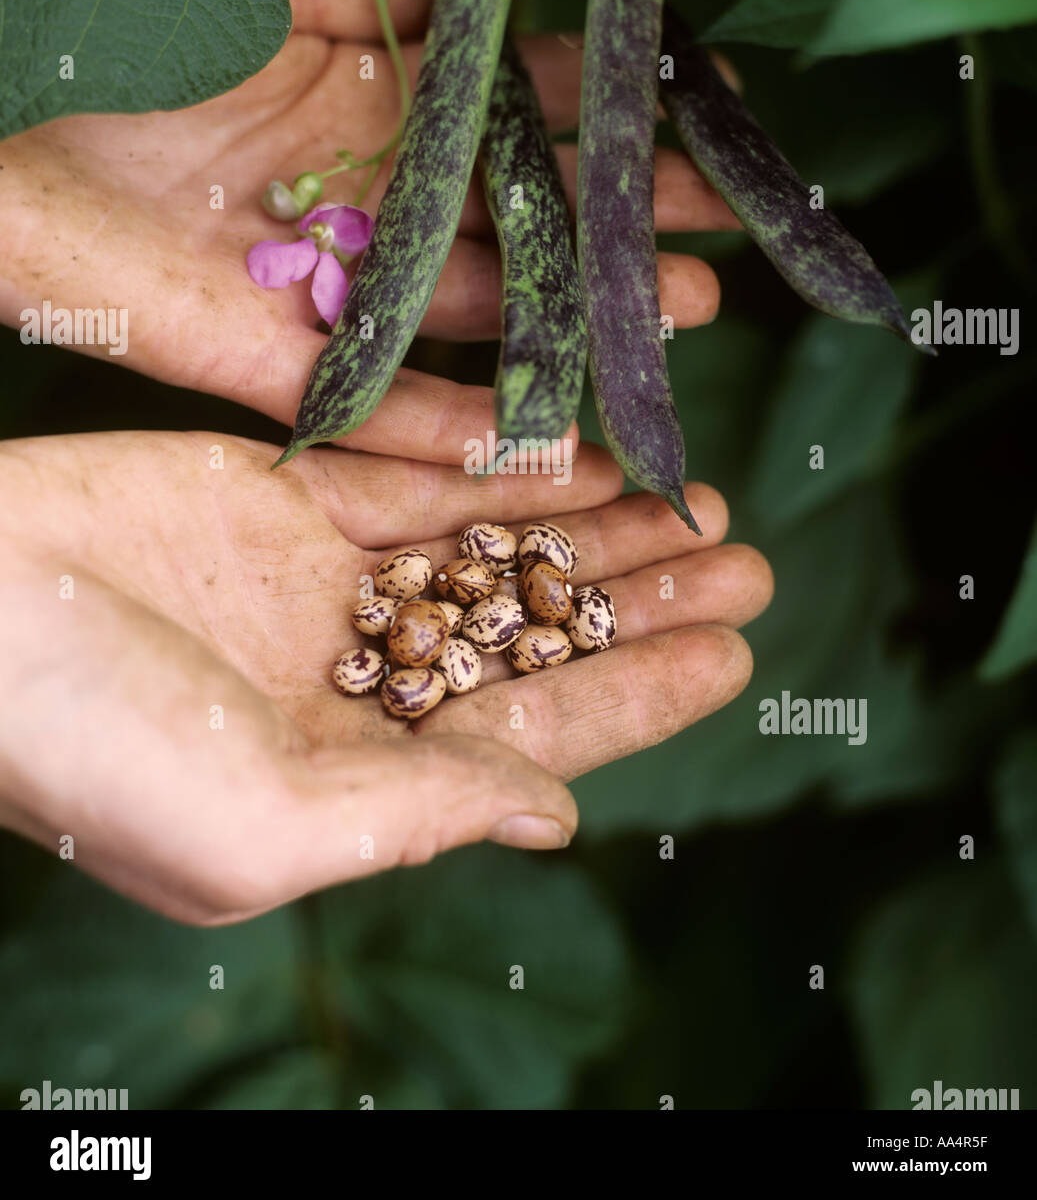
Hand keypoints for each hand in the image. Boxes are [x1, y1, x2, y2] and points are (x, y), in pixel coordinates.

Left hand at [0, 0, 738, 463]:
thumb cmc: (121, 34)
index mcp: (368, 113)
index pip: (509, 124)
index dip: (600, 127)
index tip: (692, 126)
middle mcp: (362, 210)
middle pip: (512, 231)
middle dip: (615, 234)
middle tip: (713, 245)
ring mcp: (324, 293)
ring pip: (471, 320)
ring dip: (572, 324)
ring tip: (673, 317)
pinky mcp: (272, 366)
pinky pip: (377, 406)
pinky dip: (455, 428)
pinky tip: (544, 438)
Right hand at [0, 432, 770, 923]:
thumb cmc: (90, 744)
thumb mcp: (265, 827)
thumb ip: (418, 815)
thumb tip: (554, 819)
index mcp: (356, 773)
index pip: (537, 735)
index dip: (642, 694)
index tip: (738, 653)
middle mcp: (353, 675)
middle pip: (534, 633)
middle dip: (640, 600)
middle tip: (748, 559)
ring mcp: (319, 580)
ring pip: (492, 547)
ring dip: (592, 527)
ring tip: (696, 501)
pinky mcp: (284, 494)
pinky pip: (419, 474)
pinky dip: (503, 464)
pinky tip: (584, 452)